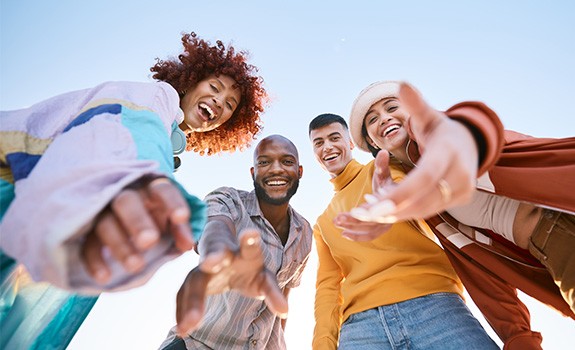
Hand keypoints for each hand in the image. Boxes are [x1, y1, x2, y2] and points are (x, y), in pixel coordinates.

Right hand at [81, 176, 193, 282]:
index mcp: (151, 191)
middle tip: (150, 241)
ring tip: (136, 266)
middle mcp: (125, 196)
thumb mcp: (172, 226)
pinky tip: (105, 277)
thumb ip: (181, 233)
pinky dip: (94, 261)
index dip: (172, 202)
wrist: (128, 228)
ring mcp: (102, 212)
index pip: (162, 190)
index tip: (181, 217)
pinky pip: (87, 244)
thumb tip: (187, 244)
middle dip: (138, 221)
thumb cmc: (157, 223)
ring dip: (120, 245)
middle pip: (126, 202)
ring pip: (105, 224)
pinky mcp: (86, 232)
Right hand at [174, 229, 287, 334]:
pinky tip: (182, 329)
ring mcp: (204, 266)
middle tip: (210, 262)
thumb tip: (285, 311)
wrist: (224, 253)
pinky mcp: (192, 278)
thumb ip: (272, 292)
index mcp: (245, 252)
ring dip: (192, 301)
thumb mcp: (263, 279)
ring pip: (195, 279)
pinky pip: (183, 294)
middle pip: (216, 253)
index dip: (250, 239)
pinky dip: (182, 310)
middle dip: (213, 256)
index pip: (249, 245)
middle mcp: (222, 254)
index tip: (251, 233)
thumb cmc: (248, 266)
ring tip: (189, 325)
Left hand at [339, 151, 394, 239]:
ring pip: (370, 229)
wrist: (400, 196)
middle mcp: (391, 214)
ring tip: (336, 223)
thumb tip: (383, 152)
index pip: (380, 209)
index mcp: (393, 201)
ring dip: (353, 228)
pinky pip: (371, 235)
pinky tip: (344, 234)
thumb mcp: (385, 174)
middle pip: (373, 221)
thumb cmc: (388, 183)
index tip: (352, 211)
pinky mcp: (382, 228)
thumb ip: (382, 165)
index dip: (366, 211)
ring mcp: (388, 223)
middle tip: (336, 219)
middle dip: (354, 221)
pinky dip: (358, 236)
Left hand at [351, 82, 477, 222]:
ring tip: (367, 212)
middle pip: (423, 200)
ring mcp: (463, 191)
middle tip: (361, 213)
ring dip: (395, 214)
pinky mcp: (459, 200)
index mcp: (450, 152)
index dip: (402, 193)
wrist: (471, 143)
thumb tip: (402, 84)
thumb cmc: (441, 129)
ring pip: (425, 210)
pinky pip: (429, 211)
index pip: (425, 177)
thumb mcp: (429, 115)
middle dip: (391, 209)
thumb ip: (415, 104)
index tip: (377, 204)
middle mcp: (461, 175)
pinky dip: (405, 212)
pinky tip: (382, 211)